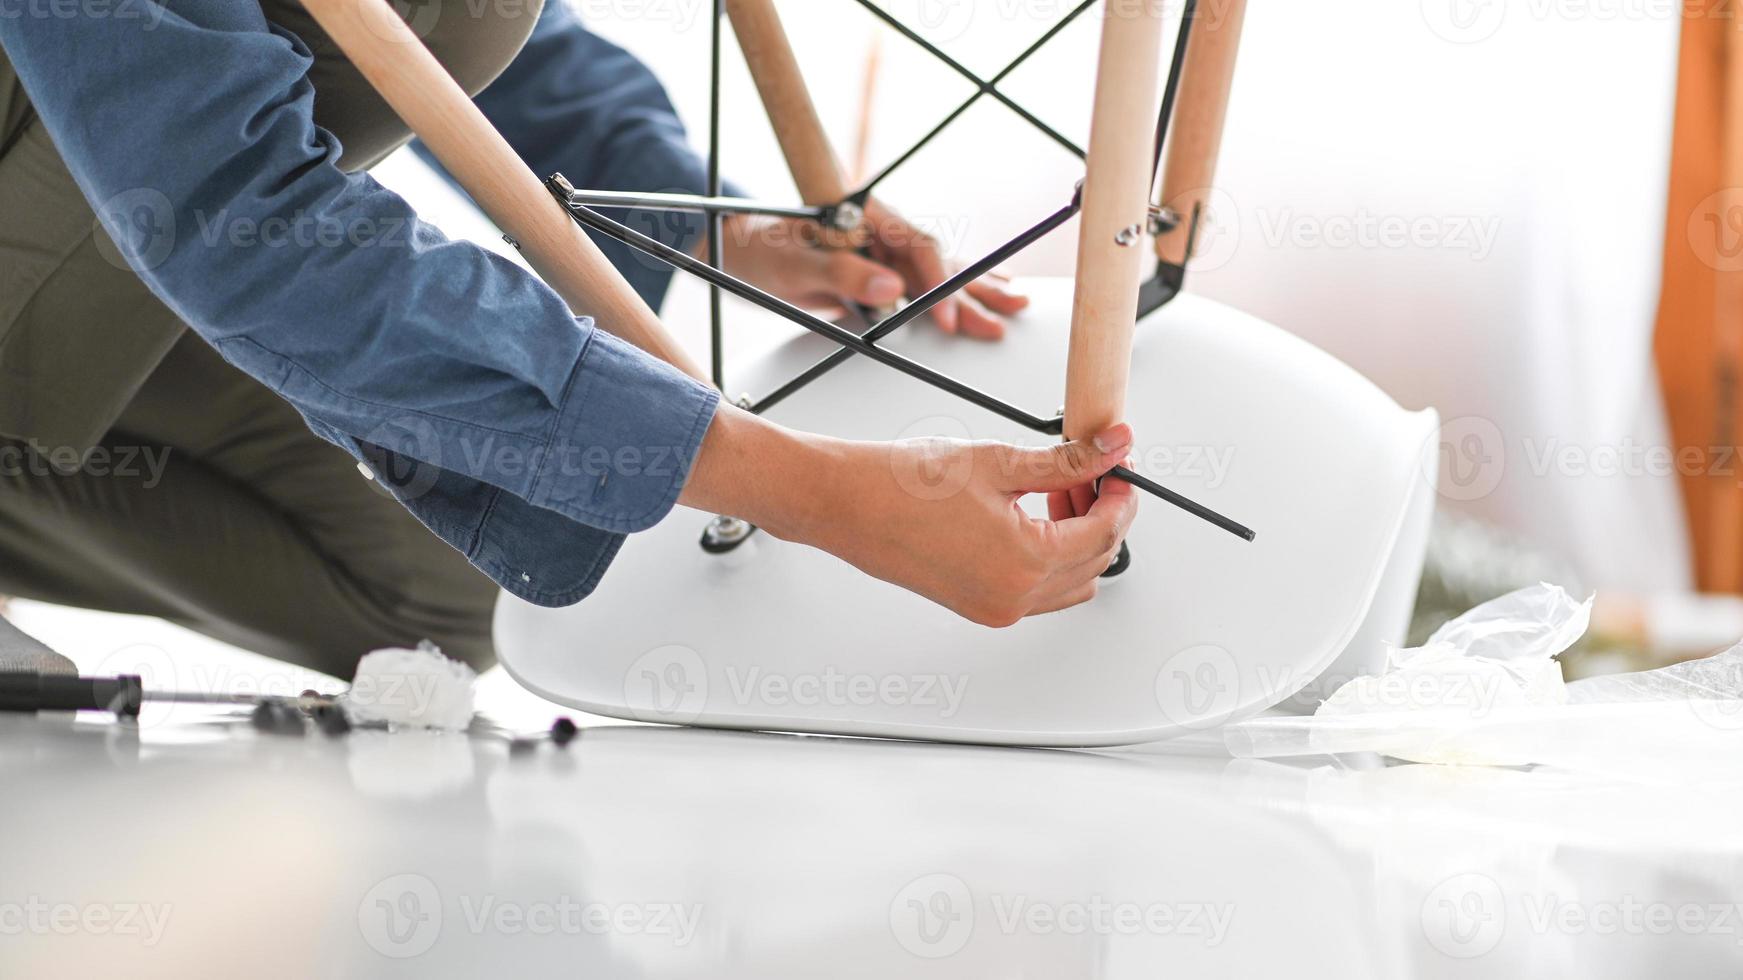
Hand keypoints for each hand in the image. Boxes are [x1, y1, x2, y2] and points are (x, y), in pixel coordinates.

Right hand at [681, 408, 1137, 626]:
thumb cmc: (900, 485)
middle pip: (1095, 563)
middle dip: (1100, 517)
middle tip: (1087, 474)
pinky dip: (1046, 556)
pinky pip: (1036, 591)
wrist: (843, 503)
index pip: (1105, 534)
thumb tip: (1109, 450)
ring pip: (1069, 583)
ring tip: (1053, 493)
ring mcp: (994, 608)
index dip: (1120, 496)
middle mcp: (1013, 598)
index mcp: (1024, 563)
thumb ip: (1064, 461)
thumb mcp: (998, 462)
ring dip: (1076, 541)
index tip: (1117, 469)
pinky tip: (1026, 515)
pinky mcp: (975, 605)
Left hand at [705, 199, 1028, 338]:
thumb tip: (891, 288)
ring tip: (1011, 306)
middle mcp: (878, 230)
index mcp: (864, 216)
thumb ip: (840, 273)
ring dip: (970, 294)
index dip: (937, 282)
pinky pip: (917, 285)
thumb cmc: (757, 249)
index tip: (947, 318)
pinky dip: (947, 297)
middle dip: (971, 289)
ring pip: (933, 274)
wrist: (733, 248)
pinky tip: (979, 301)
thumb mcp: (792, 264)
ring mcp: (878, 251)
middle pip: (936, 260)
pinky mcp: (873, 272)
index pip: (916, 245)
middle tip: (1006, 314)